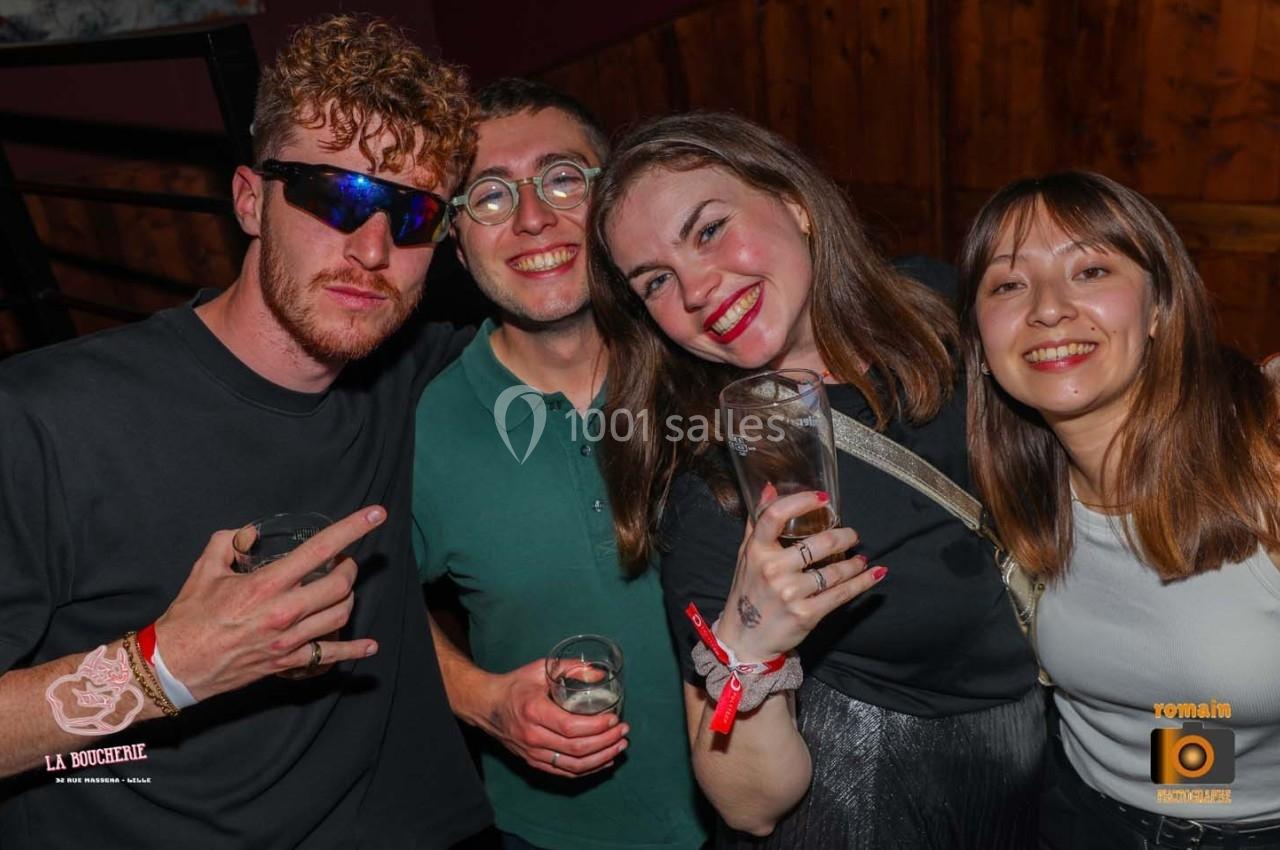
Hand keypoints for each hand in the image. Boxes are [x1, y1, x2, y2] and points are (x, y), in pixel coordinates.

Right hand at [153, 506, 386, 699]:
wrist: (174, 665)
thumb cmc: (190, 617)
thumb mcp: (205, 569)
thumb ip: (229, 543)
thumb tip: (248, 533)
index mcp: (266, 584)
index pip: (320, 549)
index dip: (352, 529)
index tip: (376, 515)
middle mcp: (284, 612)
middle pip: (340, 585)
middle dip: (349, 568)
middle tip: (342, 562)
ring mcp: (288, 640)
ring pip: (340, 615)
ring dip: (348, 597)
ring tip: (341, 589)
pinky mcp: (286, 661)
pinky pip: (330, 655)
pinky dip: (354, 649)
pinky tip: (369, 645)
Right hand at [478, 658, 627, 777]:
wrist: (486, 706)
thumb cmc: (515, 685)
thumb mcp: (540, 669)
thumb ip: (570, 668)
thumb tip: (601, 673)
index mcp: (534, 711)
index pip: (571, 727)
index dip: (597, 727)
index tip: (614, 719)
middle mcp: (532, 736)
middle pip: (577, 749)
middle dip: (606, 742)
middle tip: (623, 731)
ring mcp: (532, 753)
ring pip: (573, 766)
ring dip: (601, 758)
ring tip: (619, 746)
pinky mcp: (534, 762)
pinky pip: (564, 772)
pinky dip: (588, 769)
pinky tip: (604, 760)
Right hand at [716, 490, 885, 661]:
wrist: (745, 638)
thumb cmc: (748, 591)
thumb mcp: (746, 555)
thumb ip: (758, 522)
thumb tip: (770, 487)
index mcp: (756, 551)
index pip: (775, 516)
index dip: (801, 502)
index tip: (823, 499)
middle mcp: (773, 570)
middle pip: (818, 544)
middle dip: (843, 536)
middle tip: (852, 535)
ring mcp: (790, 593)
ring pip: (834, 571)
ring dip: (855, 563)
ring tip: (861, 558)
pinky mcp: (806, 614)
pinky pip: (841, 594)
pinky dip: (862, 582)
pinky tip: (874, 574)